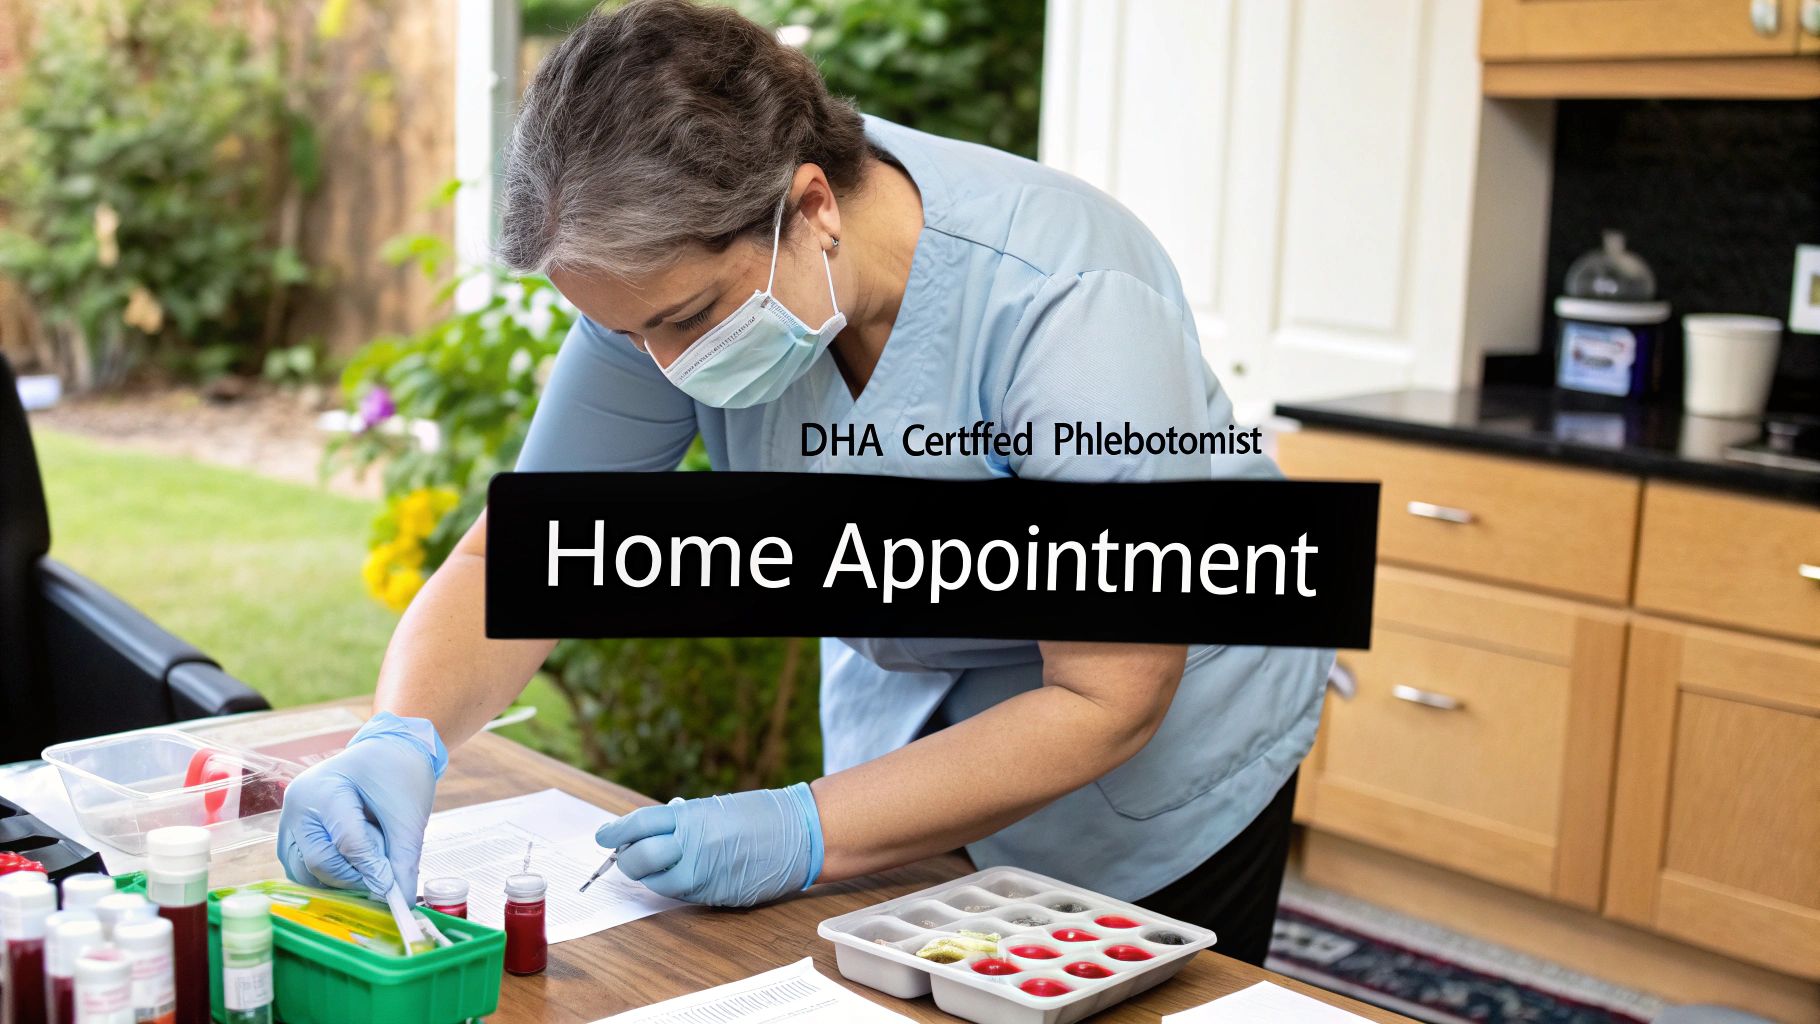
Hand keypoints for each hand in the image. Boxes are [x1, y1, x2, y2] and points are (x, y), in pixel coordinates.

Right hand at [276, 712, 446, 899]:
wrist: (388, 749)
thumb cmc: (398, 773)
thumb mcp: (408, 815)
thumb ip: (403, 859)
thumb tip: (401, 900)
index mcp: (324, 789)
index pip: (347, 843)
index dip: (373, 870)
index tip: (393, 888)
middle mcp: (297, 805)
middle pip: (319, 861)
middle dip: (355, 874)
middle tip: (384, 872)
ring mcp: (288, 820)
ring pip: (304, 872)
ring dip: (339, 878)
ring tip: (370, 859)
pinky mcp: (291, 834)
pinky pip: (301, 868)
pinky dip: (328, 875)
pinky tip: (354, 863)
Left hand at [595, 783, 823, 906]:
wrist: (801, 837)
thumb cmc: (762, 815)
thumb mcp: (716, 807)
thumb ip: (683, 820)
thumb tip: (650, 831)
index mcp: (692, 818)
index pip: (638, 824)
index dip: (615, 831)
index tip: (603, 835)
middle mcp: (693, 848)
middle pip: (638, 858)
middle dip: (627, 858)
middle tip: (626, 854)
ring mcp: (703, 875)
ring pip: (657, 883)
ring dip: (650, 875)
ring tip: (656, 864)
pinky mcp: (714, 896)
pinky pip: (681, 894)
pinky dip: (674, 884)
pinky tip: (681, 874)